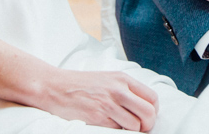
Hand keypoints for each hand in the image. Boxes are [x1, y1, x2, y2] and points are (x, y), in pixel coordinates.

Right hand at [34, 68, 158, 130]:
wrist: (55, 87)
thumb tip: (143, 106)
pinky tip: (108, 126)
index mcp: (122, 78)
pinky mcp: (97, 117)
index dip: (153, 111)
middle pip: (148, 113)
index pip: (152, 98)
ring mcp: (108, 104)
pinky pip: (117, 131)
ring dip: (131, 131)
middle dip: (147, 125)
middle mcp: (118, 90)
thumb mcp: (107, 79)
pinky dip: (116, 131)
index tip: (146, 117)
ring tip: (121, 127)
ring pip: (135, 126)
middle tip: (140, 129)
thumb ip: (125, 89)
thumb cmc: (81, 84)